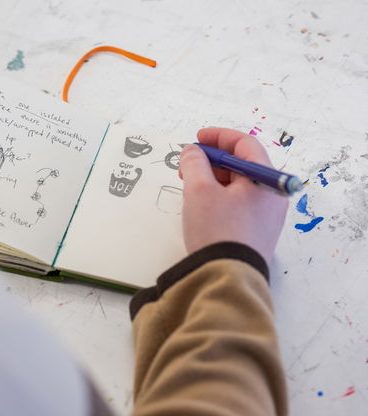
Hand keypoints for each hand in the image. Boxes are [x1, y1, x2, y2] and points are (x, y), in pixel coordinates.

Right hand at [178, 127, 288, 262]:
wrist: (226, 278)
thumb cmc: (216, 231)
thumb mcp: (198, 190)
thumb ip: (194, 163)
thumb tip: (193, 152)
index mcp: (265, 180)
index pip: (244, 144)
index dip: (218, 137)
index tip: (197, 138)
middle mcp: (272, 197)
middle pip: (242, 165)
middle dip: (212, 161)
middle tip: (187, 165)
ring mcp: (266, 217)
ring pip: (239, 186)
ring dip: (213, 180)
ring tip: (190, 187)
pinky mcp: (256, 233)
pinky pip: (239, 205)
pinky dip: (220, 198)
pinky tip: (202, 206)